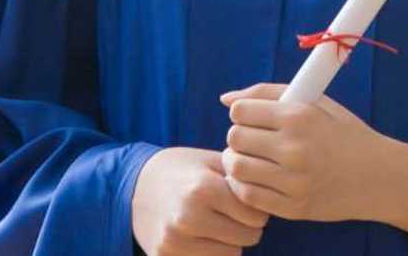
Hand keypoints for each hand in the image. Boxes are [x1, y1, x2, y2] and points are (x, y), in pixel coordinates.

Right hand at [131, 146, 269, 255]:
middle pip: (248, 236)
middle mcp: (188, 217)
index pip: (255, 214)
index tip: (249, 200)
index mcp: (203, 189)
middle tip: (236, 213)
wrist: (135, 185)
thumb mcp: (210, 161)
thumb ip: (241, 175)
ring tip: (219, 222)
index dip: (257, 207)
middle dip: (248, 225)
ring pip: (232, 254)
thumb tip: (273, 190)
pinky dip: (213, 251)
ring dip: (232, 241)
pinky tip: (204, 234)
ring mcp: (175, 241)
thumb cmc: (182, 169)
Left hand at [219, 82, 387, 222]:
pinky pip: (248, 195)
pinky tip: (258, 179)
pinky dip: (245, 186)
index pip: (240, 111)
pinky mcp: (293, 207)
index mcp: (300, 117)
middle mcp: (295, 148)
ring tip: (252, 160)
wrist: (379, 176)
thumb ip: (269, 93)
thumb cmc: (344, 133)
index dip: (242, 113)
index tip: (254, 118)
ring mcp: (294, 181)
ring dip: (237, 161)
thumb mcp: (315, 103)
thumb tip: (225, 99)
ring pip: (236, 168)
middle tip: (253, 141)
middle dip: (239, 137)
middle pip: (234, 138)